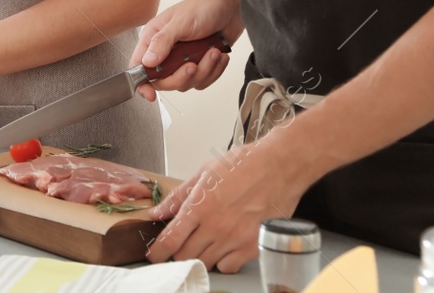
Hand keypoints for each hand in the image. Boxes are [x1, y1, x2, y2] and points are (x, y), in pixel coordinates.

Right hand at [130, 0, 242, 101]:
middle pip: (165, 80)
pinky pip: (204, 80)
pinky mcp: (202, 63)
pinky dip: (214, 70)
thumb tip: (147, 62)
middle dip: (182, 76)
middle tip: (192, 65)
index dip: (142, 82)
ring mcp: (184, 58)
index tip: (150, 94)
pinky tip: (218, 54)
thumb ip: (162, 42)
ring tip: (212, 52)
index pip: (139, 65)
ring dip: (204, 70)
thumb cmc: (205, 6)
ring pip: (187, 82)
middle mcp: (167, 50)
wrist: (234, 6)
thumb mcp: (181, 22)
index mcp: (154, 37)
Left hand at [146, 136, 312, 272]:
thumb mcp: (204, 174)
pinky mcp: (253, 247)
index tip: (154, 254)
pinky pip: (229, 267)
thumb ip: (178, 197)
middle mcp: (216, 226)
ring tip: (201, 243)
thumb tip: (157, 212)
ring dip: (198, 257)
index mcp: (200, 206)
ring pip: (205, 263)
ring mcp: (235, 239)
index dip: (158, 251)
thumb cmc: (244, 165)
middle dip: (176, 254)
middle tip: (177, 246)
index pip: (170, 239)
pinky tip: (222, 248)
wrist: (279, 167)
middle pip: (185, 255)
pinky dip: (221, 262)